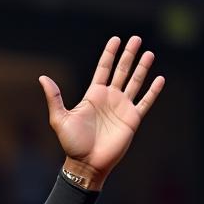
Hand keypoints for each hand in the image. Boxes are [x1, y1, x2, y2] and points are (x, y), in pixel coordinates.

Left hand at [39, 35, 164, 185]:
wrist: (86, 164)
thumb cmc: (72, 144)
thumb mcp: (60, 119)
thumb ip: (54, 98)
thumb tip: (42, 78)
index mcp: (93, 96)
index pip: (103, 69)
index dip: (110, 54)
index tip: (116, 39)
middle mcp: (109, 99)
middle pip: (121, 71)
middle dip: (129, 55)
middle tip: (136, 38)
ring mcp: (122, 108)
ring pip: (135, 82)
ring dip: (142, 68)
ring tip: (149, 53)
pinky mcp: (132, 119)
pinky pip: (145, 102)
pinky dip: (153, 91)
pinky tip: (160, 79)